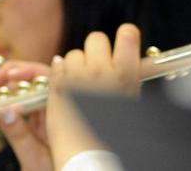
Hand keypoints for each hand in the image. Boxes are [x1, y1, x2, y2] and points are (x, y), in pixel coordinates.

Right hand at [0, 60, 54, 169]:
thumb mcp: (34, 158)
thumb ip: (19, 135)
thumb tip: (4, 111)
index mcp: (62, 113)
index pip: (48, 80)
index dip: (28, 71)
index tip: (8, 74)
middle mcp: (56, 109)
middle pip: (35, 80)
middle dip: (9, 76)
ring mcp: (46, 115)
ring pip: (25, 90)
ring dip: (3, 85)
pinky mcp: (36, 123)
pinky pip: (21, 104)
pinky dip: (3, 98)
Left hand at [46, 23, 140, 169]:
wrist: (92, 157)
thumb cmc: (114, 133)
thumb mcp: (130, 102)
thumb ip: (128, 77)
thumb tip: (133, 58)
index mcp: (126, 73)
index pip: (128, 32)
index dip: (126, 36)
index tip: (124, 41)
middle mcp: (103, 71)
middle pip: (97, 38)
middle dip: (96, 49)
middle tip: (97, 66)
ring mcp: (78, 78)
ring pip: (74, 54)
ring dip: (76, 65)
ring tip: (80, 84)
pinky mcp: (58, 87)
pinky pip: (58, 67)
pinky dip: (61, 73)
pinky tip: (66, 87)